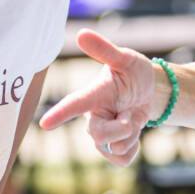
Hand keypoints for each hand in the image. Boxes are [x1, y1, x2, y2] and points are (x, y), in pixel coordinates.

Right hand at [38, 30, 159, 166]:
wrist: (149, 90)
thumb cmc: (132, 71)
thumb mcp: (124, 59)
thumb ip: (104, 50)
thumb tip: (81, 33)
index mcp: (95, 94)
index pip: (75, 104)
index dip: (61, 114)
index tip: (45, 124)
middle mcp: (94, 116)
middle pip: (97, 134)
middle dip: (119, 130)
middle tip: (131, 117)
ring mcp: (103, 133)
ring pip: (111, 149)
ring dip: (130, 137)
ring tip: (132, 119)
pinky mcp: (114, 146)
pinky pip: (121, 159)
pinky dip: (132, 151)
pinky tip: (134, 136)